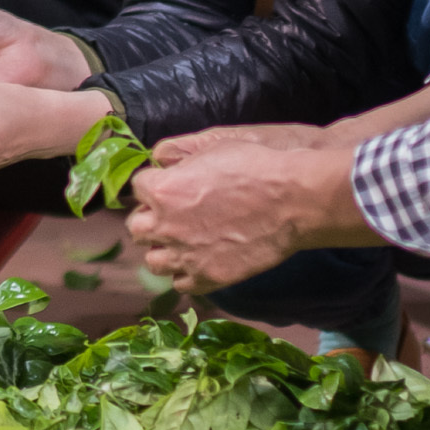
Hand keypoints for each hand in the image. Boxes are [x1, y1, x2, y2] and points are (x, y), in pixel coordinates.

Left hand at [124, 124, 364, 293]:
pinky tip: (199, 260)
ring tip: (181, 241)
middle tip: (170, 214)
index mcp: (162, 190)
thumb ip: (178, 155)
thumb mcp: (213, 145)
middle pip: (137, 228)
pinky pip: (180, 283)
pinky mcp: (207, 278)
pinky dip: (186, 273)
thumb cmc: (255, 166)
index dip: (153, 185)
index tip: (166, 185)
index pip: (137, 188)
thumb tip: (160, 162)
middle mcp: (165, 226)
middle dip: (151, 219)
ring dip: (163, 249)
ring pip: (153, 261)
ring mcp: (185, 256)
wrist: (292, 201)